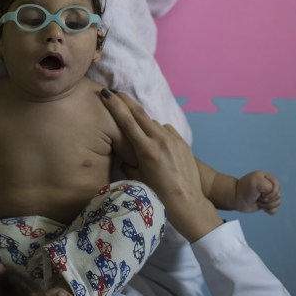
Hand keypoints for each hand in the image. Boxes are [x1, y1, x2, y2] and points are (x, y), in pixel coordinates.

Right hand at [101, 89, 222, 240]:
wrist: (188, 202)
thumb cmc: (159, 196)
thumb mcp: (138, 179)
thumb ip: (129, 163)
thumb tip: (127, 154)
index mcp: (147, 149)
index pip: (127, 121)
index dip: (115, 106)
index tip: (106, 93)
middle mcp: (160, 140)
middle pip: (140, 114)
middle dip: (126, 101)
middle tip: (115, 92)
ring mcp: (173, 139)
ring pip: (153, 122)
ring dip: (142, 120)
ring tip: (134, 123)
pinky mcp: (182, 142)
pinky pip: (165, 130)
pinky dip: (157, 131)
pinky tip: (155, 141)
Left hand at [234, 171, 281, 214]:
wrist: (236, 199)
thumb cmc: (245, 189)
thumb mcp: (257, 182)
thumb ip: (269, 186)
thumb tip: (272, 196)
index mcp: (266, 177)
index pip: (277, 185)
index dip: (272, 192)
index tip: (262, 194)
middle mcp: (268, 185)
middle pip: (278, 195)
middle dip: (268, 199)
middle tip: (257, 197)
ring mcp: (268, 195)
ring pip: (277, 202)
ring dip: (267, 205)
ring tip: (257, 202)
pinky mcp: (266, 204)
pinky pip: (275, 209)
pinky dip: (269, 210)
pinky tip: (262, 209)